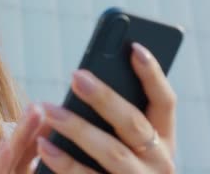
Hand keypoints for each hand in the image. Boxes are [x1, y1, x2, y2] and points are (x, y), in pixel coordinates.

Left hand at [0, 42, 176, 173]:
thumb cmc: (111, 164)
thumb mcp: (125, 142)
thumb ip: (115, 115)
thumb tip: (84, 79)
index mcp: (164, 140)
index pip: (165, 101)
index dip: (153, 74)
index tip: (134, 47)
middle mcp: (159, 163)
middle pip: (133, 124)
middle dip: (105, 98)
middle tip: (75, 76)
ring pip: (112, 153)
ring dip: (78, 128)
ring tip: (49, 109)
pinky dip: (64, 162)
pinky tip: (43, 145)